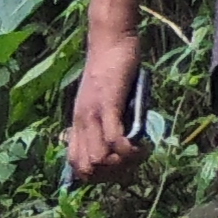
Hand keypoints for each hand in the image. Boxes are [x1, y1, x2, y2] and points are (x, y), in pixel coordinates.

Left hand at [68, 28, 149, 184]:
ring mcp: (92, 114)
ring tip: (139, 153)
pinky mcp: (108, 104)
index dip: (97, 176)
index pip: (75, 164)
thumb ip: (110, 122)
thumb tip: (124, 145)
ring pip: (99, 159)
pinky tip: (142, 145)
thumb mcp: (107, 102)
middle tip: (132, 162)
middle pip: (86, 169)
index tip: (118, 168)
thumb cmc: (112, 70)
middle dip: (112, 174)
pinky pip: (113, 139)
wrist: (111, 41)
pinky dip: (129, 150)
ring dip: (123, 164)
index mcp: (77, 123)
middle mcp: (80, 122)